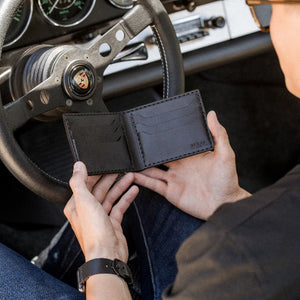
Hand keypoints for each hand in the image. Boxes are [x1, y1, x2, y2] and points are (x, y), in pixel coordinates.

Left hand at [64, 162, 138, 261]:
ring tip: (130, 176)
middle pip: (99, 189)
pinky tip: (133, 190)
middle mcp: (87, 211)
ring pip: (111, 196)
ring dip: (120, 186)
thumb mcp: (84, 202)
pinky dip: (126, 197)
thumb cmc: (93, 233)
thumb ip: (79, 182)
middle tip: (120, 168)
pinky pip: (119, 206)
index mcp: (76, 206)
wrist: (107, 255)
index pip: (85, 184)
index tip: (104, 165)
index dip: (95, 174)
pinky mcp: (112, 222)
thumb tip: (77, 166)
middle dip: (110, 178)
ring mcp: (100, 217)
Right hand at [134, 111, 250, 219]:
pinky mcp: (170, 192)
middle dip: (148, 151)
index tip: (152, 130)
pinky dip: (142, 180)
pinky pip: (153, 185)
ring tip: (129, 158)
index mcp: (190, 155)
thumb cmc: (228, 180)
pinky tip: (132, 175)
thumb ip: (218, 134)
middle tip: (135, 143)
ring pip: (152, 170)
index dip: (163, 138)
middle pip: (159, 156)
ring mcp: (174, 179)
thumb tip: (212, 114)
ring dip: (141, 166)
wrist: (225, 205)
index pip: (173, 144)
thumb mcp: (225, 154)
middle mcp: (180, 166)